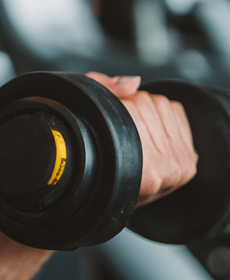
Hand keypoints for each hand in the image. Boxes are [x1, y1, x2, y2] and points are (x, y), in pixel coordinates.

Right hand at [87, 73, 197, 205]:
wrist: (113, 196)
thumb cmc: (99, 162)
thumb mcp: (90, 123)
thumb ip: (105, 91)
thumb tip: (134, 83)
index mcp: (144, 166)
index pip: (131, 107)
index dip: (116, 105)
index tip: (111, 121)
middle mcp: (166, 167)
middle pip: (147, 103)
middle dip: (130, 107)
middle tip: (122, 131)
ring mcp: (180, 164)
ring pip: (162, 104)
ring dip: (147, 110)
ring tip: (135, 133)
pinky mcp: (189, 160)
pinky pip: (177, 112)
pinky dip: (163, 114)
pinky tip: (151, 131)